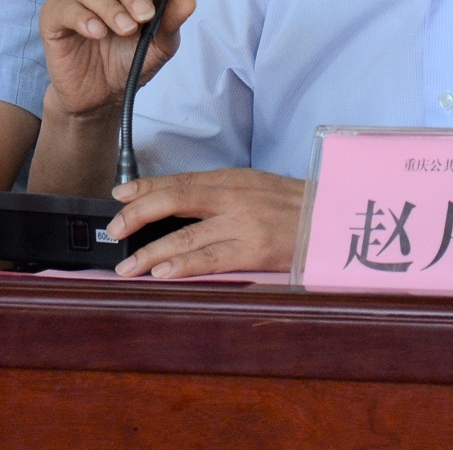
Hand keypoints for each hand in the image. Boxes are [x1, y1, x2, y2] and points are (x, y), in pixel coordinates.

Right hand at [39, 0, 196, 117]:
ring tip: (124, 30)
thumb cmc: (127, 63)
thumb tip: (189, 1)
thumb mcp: (158, 47)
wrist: (100, 97)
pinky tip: (96, 32)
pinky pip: (65, 8)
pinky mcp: (53, 17)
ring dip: (111, 9)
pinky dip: (83, 18)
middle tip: (145, 17)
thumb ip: (170, 23)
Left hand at [106, 168, 302, 277]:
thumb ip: (221, 194)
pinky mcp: (255, 250)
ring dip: (151, 252)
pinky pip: (211, 259)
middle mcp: (233, 197)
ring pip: (186, 236)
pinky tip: (162, 273)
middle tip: (115, 230)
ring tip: (128, 267)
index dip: (146, 187)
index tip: (120, 195)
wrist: (337, 219)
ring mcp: (243, 224)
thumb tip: (180, 203)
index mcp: (232, 179)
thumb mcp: (256, 188)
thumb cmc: (296, 208)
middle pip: (174, 201)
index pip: (180, 180)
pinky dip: (182, 265)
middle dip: (138, 215)